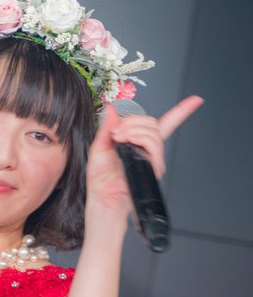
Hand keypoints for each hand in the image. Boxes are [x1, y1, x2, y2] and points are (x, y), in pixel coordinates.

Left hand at [84, 94, 204, 230]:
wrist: (103, 196)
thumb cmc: (101, 179)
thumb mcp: (99, 146)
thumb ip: (107, 127)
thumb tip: (112, 109)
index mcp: (139, 142)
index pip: (165, 124)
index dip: (182, 112)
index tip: (196, 100)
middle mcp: (149, 149)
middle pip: (152, 123)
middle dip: (132, 121)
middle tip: (116, 132)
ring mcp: (152, 158)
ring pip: (153, 132)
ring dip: (133, 130)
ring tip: (119, 138)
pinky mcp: (153, 166)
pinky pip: (153, 144)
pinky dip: (139, 138)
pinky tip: (126, 143)